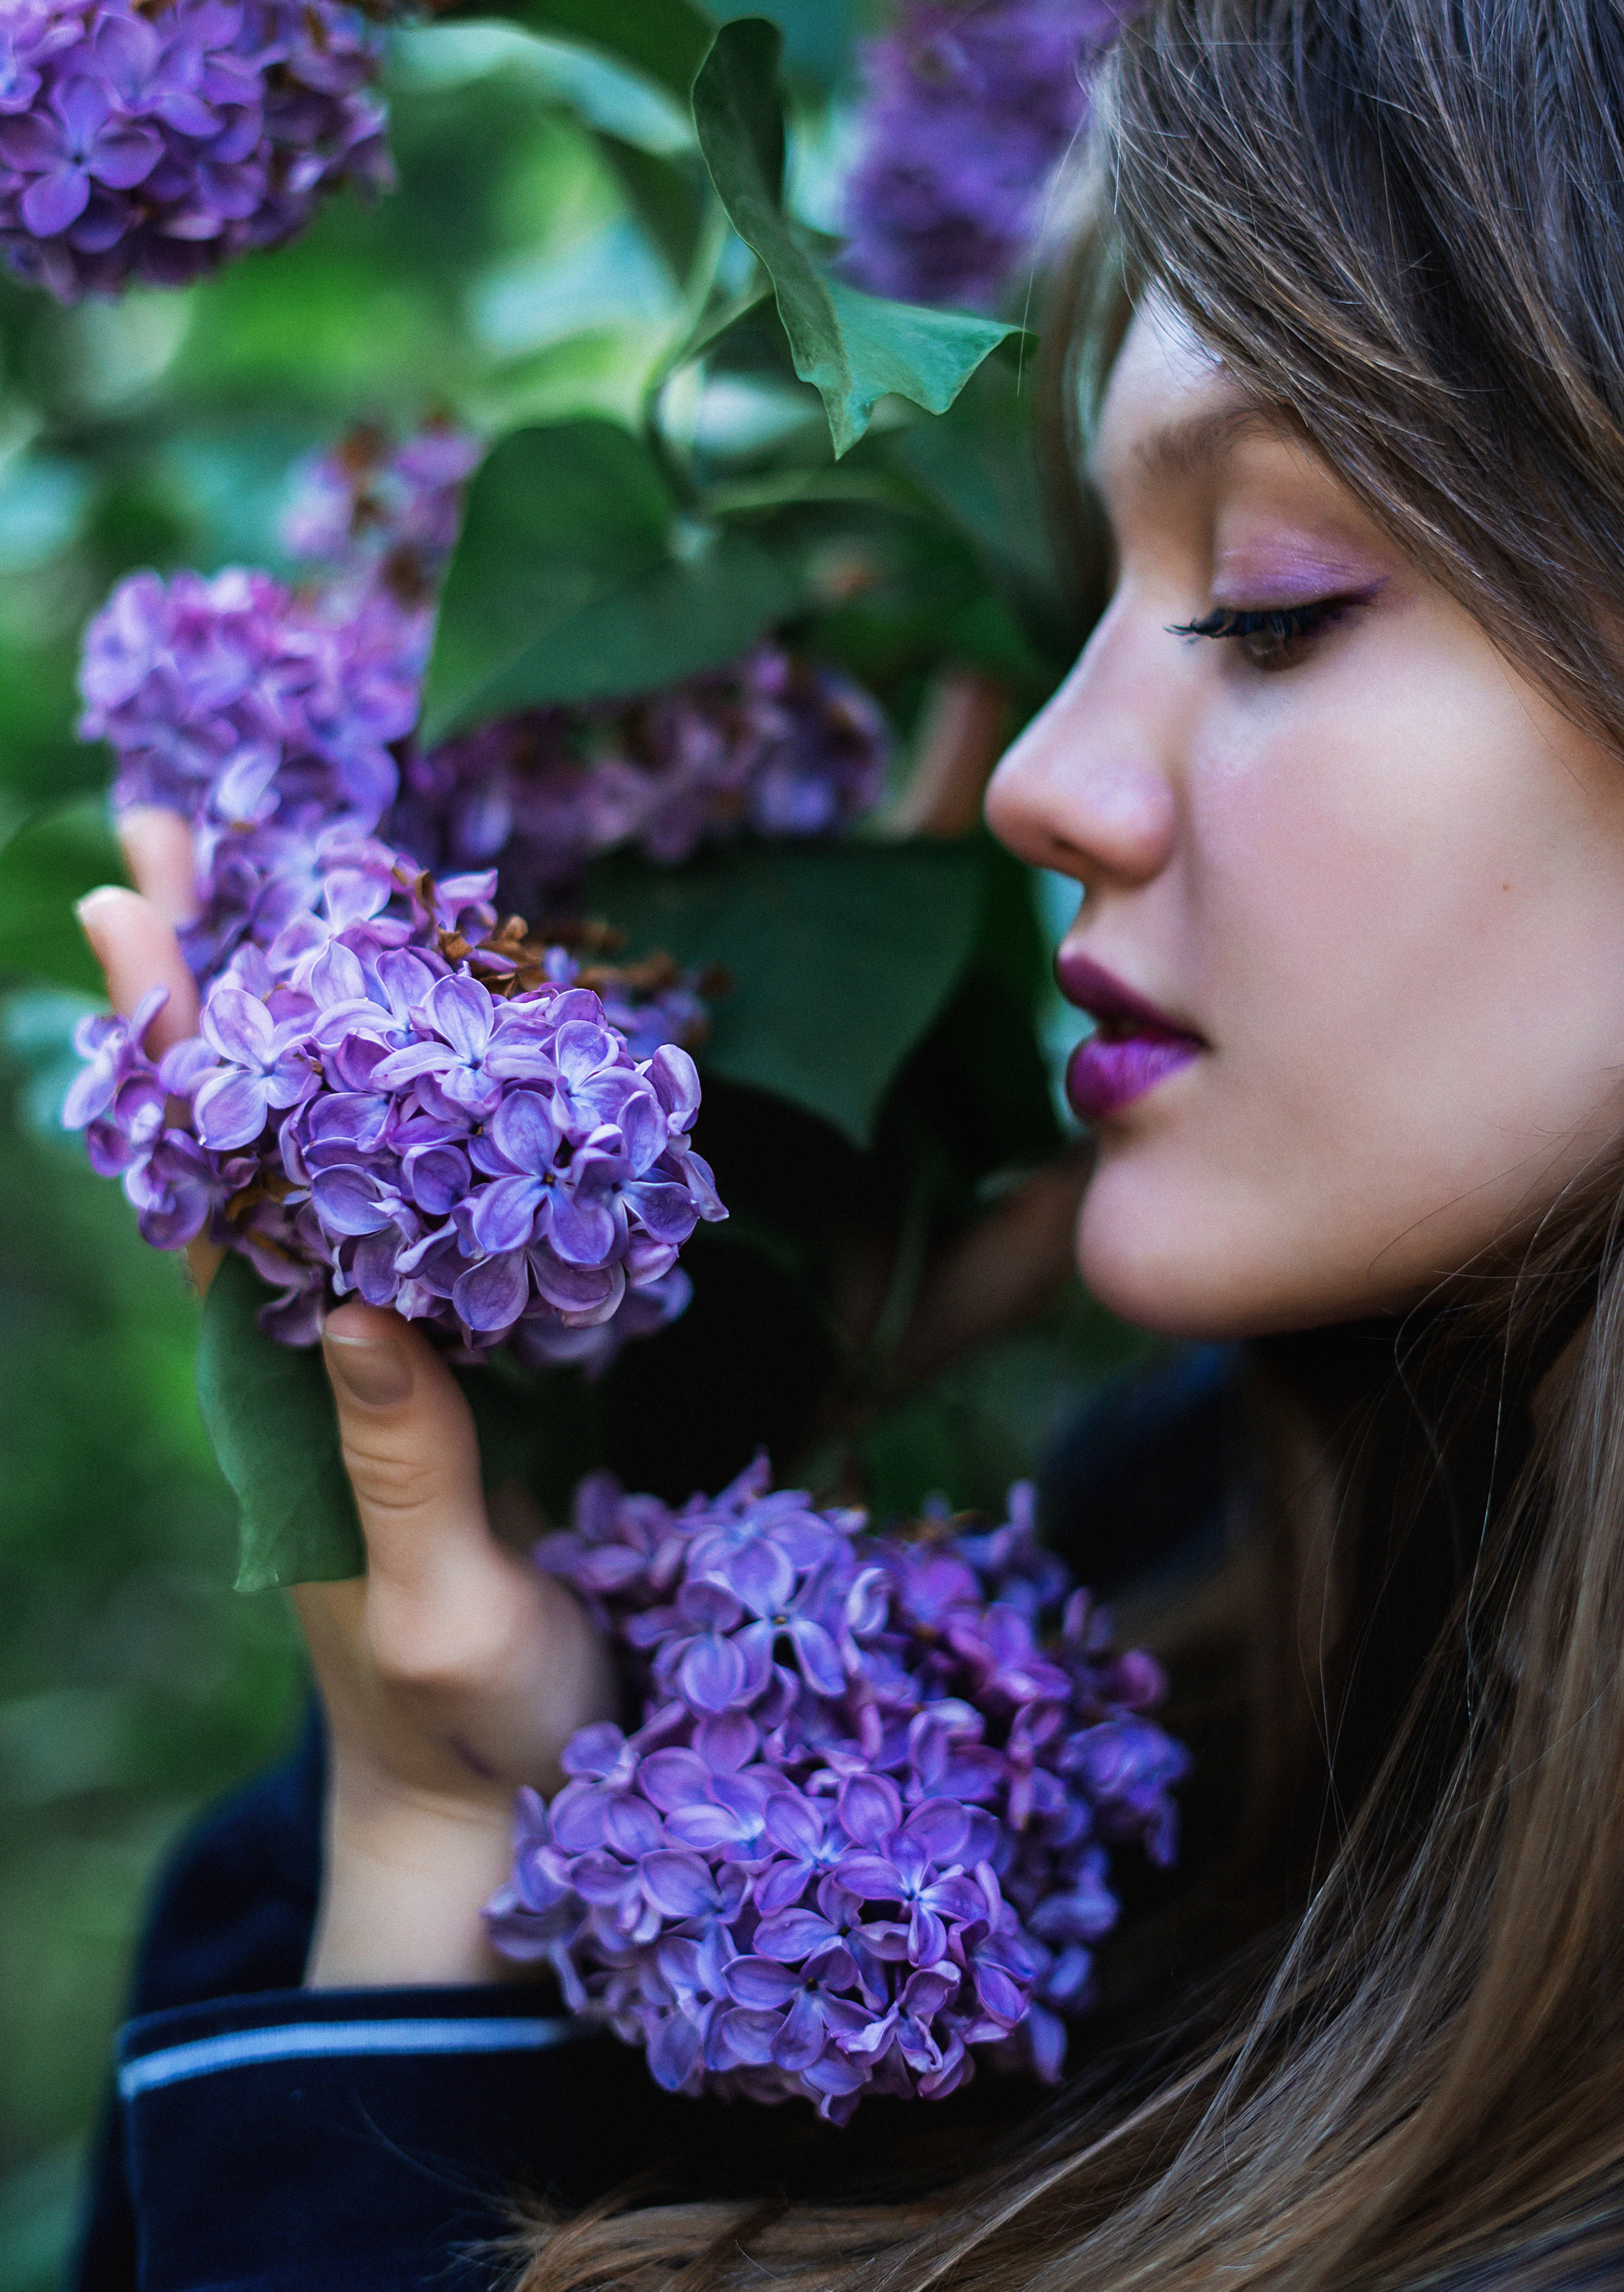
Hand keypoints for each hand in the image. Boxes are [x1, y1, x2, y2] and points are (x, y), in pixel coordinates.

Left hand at [80, 809, 615, 1986]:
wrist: (492, 1799)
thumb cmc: (475, 1721)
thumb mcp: (440, 1611)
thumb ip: (405, 1470)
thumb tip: (361, 1302)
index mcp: (286, 1386)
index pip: (205, 1187)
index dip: (169, 1046)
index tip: (129, 906)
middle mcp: (309, 1342)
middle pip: (235, 1131)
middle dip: (204, 979)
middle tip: (181, 826)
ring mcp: (374, 1348)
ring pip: (310, 1147)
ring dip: (288, 1009)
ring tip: (275, 874)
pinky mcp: (446, 1367)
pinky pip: (397, 1200)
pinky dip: (388, 1090)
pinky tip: (412, 1023)